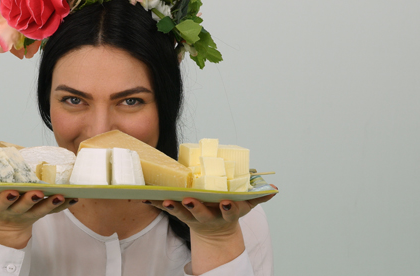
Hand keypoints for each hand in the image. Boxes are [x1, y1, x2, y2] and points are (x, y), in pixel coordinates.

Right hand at [0, 186, 76, 247]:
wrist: (4, 220)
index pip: (1, 202)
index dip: (5, 198)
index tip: (11, 192)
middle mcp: (16, 209)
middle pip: (25, 206)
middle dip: (31, 199)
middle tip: (38, 192)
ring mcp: (31, 211)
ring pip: (43, 208)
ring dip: (52, 202)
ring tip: (61, 195)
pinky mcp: (43, 211)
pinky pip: (56, 209)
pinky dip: (65, 204)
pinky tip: (75, 197)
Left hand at [143, 185, 276, 273]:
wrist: (214, 228)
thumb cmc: (229, 208)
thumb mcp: (246, 205)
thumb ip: (258, 197)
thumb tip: (274, 190)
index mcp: (225, 212)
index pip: (228, 211)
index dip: (227, 208)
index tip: (226, 202)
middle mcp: (207, 216)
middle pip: (200, 213)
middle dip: (195, 207)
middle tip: (189, 200)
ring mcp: (191, 215)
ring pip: (180, 212)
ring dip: (171, 206)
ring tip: (164, 200)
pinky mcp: (177, 211)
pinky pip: (164, 208)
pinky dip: (154, 203)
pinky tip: (145, 197)